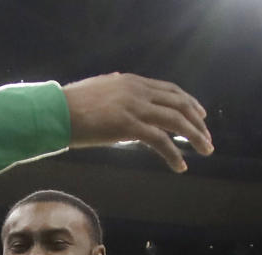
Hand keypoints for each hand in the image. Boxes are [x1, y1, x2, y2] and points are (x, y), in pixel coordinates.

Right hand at [62, 72, 213, 172]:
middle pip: (179, 104)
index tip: (200, 115)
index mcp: (131, 82)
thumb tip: (121, 103)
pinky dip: (174, 154)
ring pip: (176, 121)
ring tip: (206, 150)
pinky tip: (180, 165)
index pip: (170, 90)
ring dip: (195, 136)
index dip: (188, 102)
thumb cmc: (68, 107)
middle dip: (197, 121)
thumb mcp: (98, 93)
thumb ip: (115, 95)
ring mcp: (135, 108)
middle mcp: (138, 91)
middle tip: (207, 137)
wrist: (54, 112)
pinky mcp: (129, 126)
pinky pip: (160, 141)